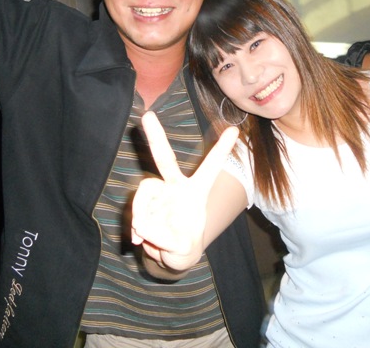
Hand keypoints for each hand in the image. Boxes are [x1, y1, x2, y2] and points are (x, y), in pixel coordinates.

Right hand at [131, 111, 238, 271]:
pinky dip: (136, 229)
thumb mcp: (181, 249)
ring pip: (143, 196)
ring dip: (142, 219)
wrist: (167, 254)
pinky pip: (135, 212)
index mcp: (195, 192)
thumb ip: (165, 239)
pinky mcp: (142, 204)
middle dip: (155, 136)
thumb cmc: (181, 246)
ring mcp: (156, 194)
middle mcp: (174, 187)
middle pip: (164, 158)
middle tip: (147, 115)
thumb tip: (141, 226)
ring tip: (146, 238)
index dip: (220, 150)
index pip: (210, 168)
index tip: (234, 130)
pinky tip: (138, 240)